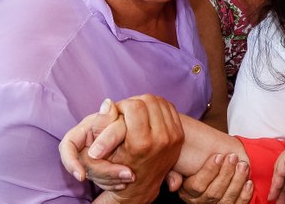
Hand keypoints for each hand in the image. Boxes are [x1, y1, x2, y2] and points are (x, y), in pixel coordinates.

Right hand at [64, 95, 184, 202]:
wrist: (142, 184)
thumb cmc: (118, 166)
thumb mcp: (105, 150)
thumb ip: (104, 125)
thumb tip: (108, 101)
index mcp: (141, 143)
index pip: (135, 106)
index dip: (124, 105)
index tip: (118, 112)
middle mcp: (161, 139)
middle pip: (149, 100)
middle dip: (135, 101)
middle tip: (126, 110)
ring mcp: (173, 136)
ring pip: (160, 101)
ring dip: (147, 102)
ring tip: (136, 111)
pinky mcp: (180, 134)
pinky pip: (169, 108)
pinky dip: (157, 107)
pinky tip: (147, 114)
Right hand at [177, 153, 253, 203]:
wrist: (212, 172)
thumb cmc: (196, 168)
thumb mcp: (180, 168)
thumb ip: (175, 172)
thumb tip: (174, 184)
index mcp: (188, 193)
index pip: (197, 186)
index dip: (209, 171)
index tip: (219, 156)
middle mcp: (201, 203)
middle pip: (213, 193)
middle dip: (225, 174)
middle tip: (233, 157)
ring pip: (227, 200)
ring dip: (237, 182)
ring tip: (242, 166)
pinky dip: (245, 195)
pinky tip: (248, 182)